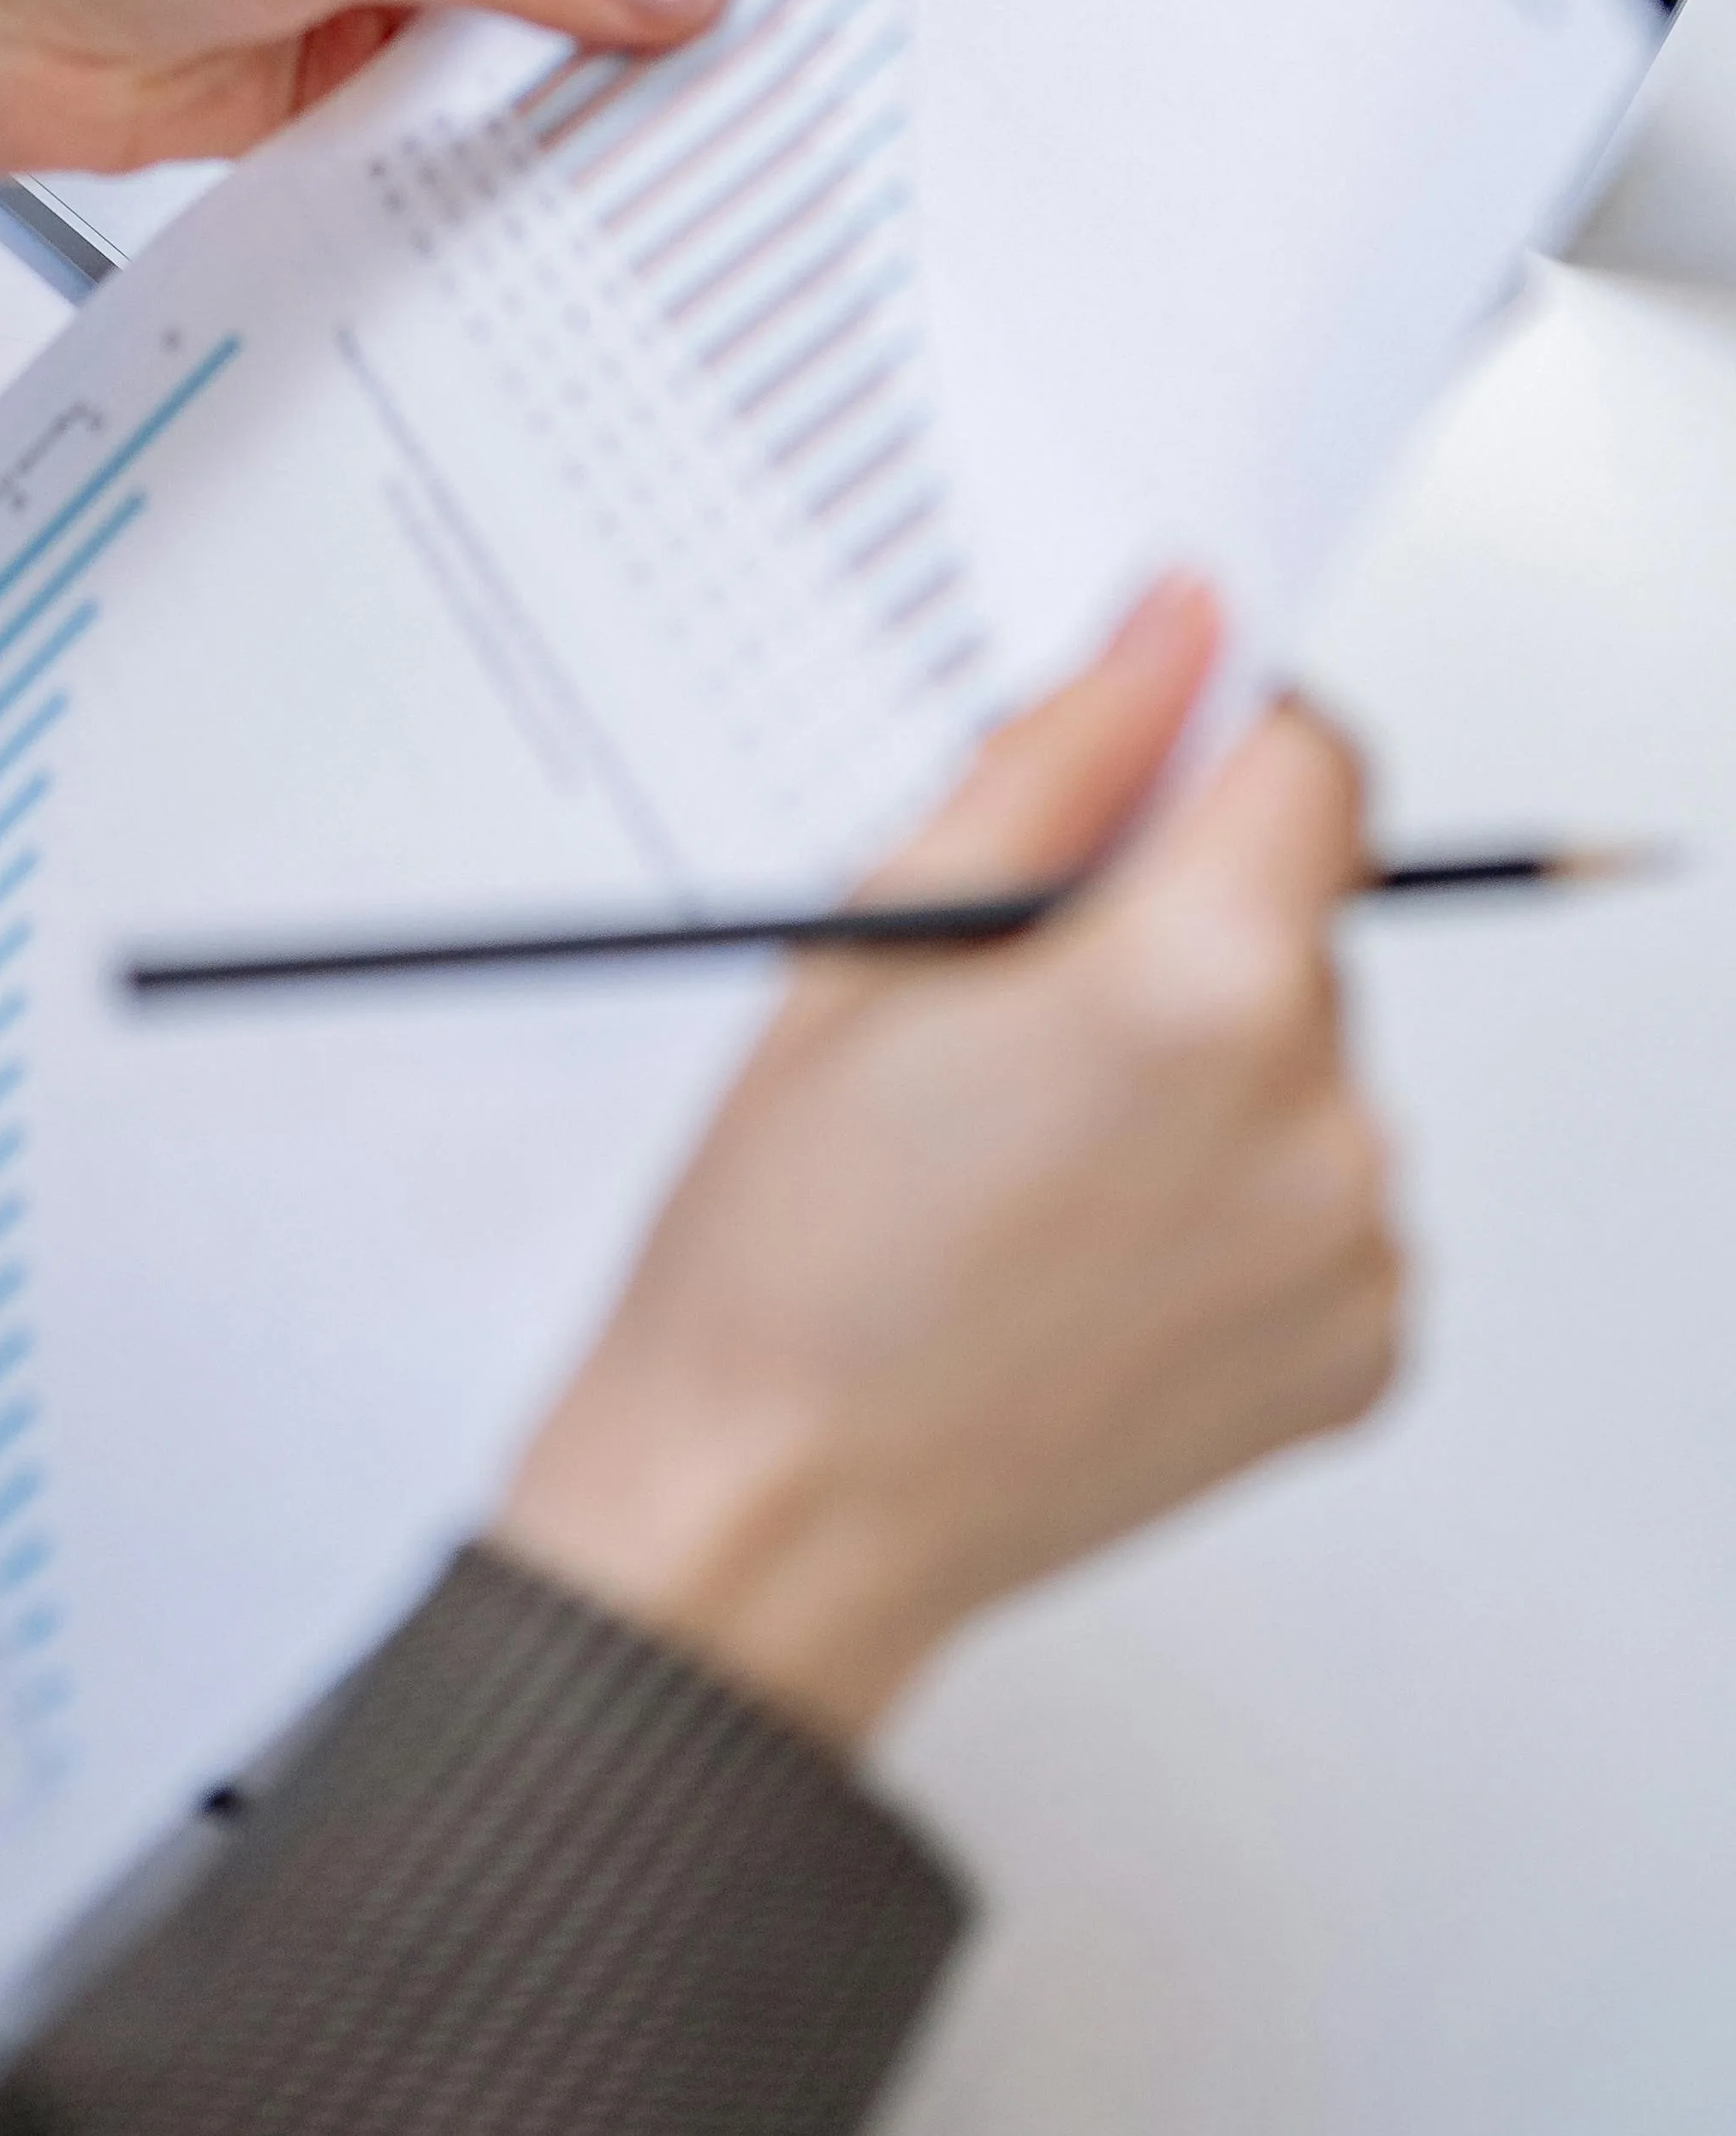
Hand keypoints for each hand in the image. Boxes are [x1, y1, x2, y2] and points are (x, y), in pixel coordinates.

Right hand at [492, 576, 1400, 1745]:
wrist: (775, 1507)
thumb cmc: (791, 1241)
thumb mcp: (880, 929)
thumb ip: (1059, 754)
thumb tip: (1178, 628)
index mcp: (1203, 985)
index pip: (1313, 763)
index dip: (1212, 750)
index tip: (1127, 792)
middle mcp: (1320, 1121)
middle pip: (1301, 918)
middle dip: (1176, 925)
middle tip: (1005, 1018)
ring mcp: (1356, 1254)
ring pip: (1308, 1061)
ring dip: (1207, 1066)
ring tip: (1027, 1153)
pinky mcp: (1361, 1353)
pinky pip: (1324, 1200)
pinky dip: (1231, 1196)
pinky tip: (1084, 1240)